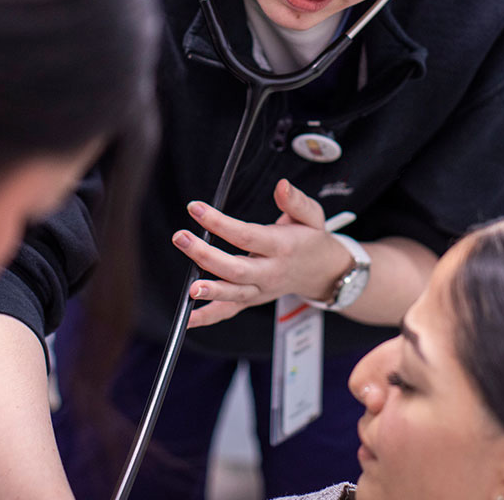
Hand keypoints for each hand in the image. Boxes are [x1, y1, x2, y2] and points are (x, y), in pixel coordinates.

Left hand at [171, 178, 351, 327]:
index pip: (246, 235)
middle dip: (205, 255)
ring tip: (189, 287)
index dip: (219, 222)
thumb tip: (281, 185)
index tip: (195, 208)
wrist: (322, 272)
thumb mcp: (312, 215)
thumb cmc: (311, 240)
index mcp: (282, 246)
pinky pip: (228, 311)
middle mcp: (270, 272)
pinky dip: (207, 317)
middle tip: (181, 238)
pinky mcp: (252, 300)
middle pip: (235, 268)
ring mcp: (260, 290)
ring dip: (209, 290)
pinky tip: (187, 318)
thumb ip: (296, 201)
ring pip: (232, 293)